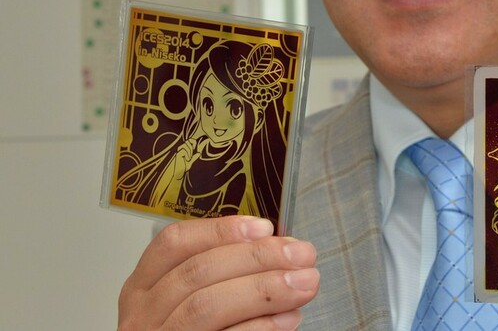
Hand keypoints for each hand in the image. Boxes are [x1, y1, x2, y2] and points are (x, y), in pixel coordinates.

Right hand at [119, 215, 318, 329]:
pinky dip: (260, 327)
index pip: (174, 242)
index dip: (220, 230)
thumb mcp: (198, 297)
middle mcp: (143, 315)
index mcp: (144, 287)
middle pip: (198, 272)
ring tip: (304, 284)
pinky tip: (288, 318)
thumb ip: (228, 271)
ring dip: (265, 289)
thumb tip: (280, 247)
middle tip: (301, 254)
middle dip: (257, 257)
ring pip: (207, 305)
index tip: (264, 227)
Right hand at [173, 139, 199, 179]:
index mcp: (184, 149)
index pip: (189, 140)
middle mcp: (181, 149)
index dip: (193, 141)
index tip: (195, 148)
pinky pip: (184, 150)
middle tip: (191, 154)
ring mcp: (179, 151)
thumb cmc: (184, 167)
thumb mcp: (191, 161)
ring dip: (189, 152)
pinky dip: (187, 155)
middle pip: (188, 141)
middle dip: (191, 147)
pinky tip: (187, 159)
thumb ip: (194, 157)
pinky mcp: (177, 154)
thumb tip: (199, 153)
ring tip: (189, 158)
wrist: (180, 172)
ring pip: (186, 145)